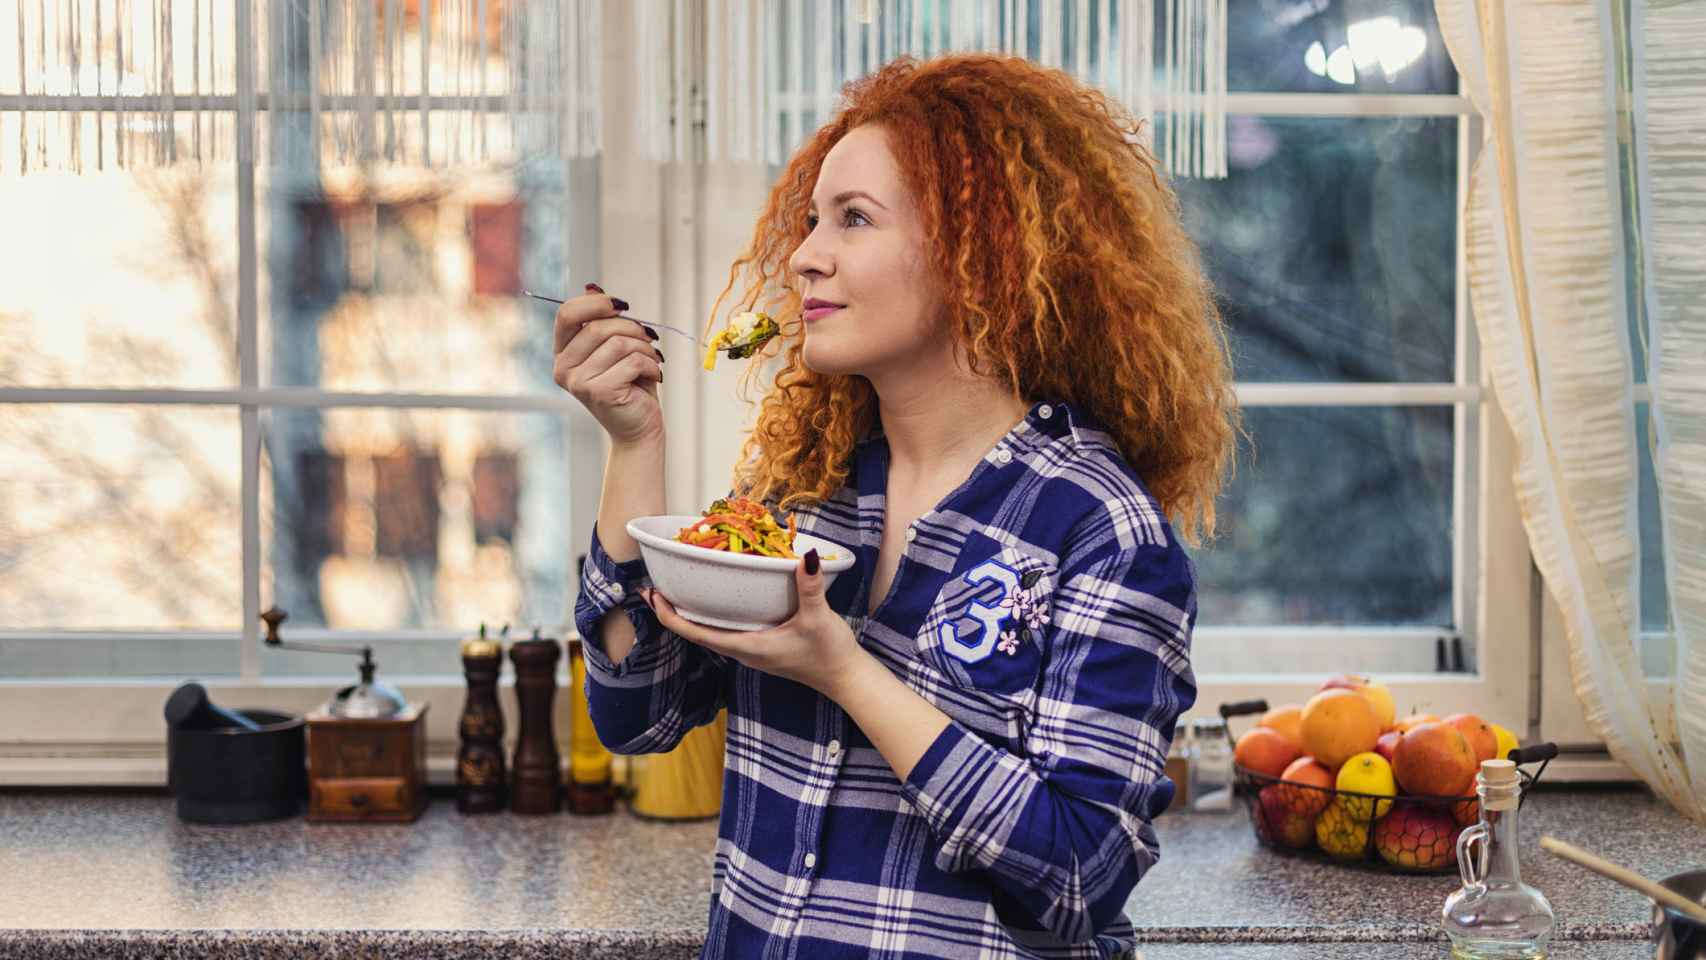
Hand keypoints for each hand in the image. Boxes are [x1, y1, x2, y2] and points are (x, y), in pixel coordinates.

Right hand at [552, 283, 666, 446]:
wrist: (639, 428)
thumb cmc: (630, 385)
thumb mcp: (616, 347)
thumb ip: (602, 320)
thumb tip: (592, 287)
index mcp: (563, 353)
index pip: (567, 314)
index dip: (596, 303)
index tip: (621, 306)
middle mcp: (563, 368)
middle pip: (599, 327)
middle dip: (633, 329)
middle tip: (649, 340)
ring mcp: (578, 382)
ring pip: (618, 343)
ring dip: (645, 349)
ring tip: (652, 361)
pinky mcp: (598, 392)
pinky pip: (632, 361)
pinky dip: (651, 365)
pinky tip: (655, 375)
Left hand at [642, 549, 872, 698]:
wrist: (845, 678)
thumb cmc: (829, 653)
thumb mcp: (818, 617)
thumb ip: (810, 587)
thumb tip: (805, 555)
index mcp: (746, 646)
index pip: (694, 633)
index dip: (669, 615)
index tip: (652, 594)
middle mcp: (742, 650)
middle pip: (696, 632)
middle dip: (673, 611)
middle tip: (656, 584)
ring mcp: (750, 650)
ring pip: (710, 631)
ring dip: (691, 613)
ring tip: (678, 587)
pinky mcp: (761, 646)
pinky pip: (727, 630)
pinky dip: (713, 614)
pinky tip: (717, 597)